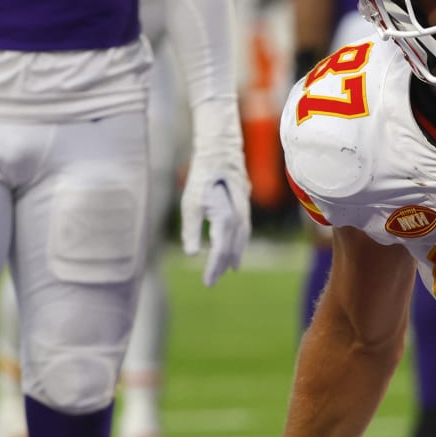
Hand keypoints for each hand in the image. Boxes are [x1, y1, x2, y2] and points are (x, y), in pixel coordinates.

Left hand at [181, 151, 251, 286]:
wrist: (221, 154)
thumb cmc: (202, 178)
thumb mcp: (191, 204)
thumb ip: (191, 230)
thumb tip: (192, 254)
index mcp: (225, 219)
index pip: (221, 251)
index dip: (214, 268)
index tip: (207, 282)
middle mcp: (239, 219)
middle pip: (232, 249)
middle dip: (222, 266)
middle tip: (212, 281)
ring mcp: (244, 213)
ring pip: (241, 241)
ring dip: (233, 257)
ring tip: (229, 269)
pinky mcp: (245, 208)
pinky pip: (244, 232)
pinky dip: (240, 244)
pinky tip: (236, 248)